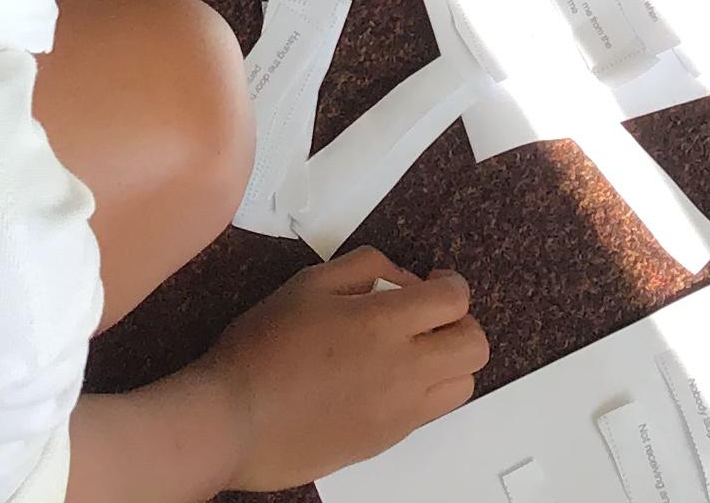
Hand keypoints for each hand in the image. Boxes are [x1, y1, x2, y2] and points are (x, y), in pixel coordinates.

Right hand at [202, 252, 487, 490]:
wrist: (234, 422)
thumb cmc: (262, 349)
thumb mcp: (307, 284)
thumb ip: (364, 267)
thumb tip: (402, 279)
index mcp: (384, 324)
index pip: (455, 300)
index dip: (452, 284)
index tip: (436, 281)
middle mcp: (404, 371)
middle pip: (475, 347)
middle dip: (461, 324)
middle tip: (430, 317)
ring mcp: (399, 412)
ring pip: (461, 386)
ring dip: (448, 362)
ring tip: (410, 350)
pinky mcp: (386, 441)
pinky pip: (428, 413)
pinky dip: (422, 391)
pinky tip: (382, 380)